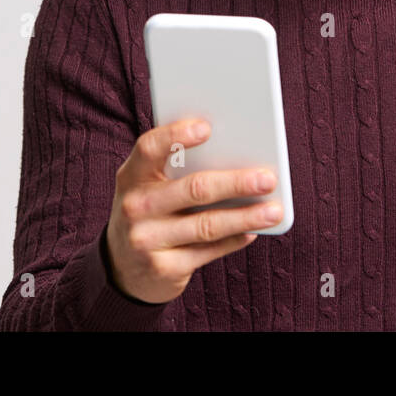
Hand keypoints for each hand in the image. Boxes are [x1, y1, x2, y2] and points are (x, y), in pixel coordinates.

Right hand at [104, 118, 279, 303]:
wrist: (122, 268)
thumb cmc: (149, 213)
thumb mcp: (149, 187)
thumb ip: (176, 170)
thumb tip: (234, 154)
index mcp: (131, 176)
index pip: (149, 148)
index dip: (176, 135)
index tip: (207, 127)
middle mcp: (135, 207)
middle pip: (193, 188)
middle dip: (236, 182)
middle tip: (267, 178)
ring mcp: (147, 240)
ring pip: (207, 224)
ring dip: (246, 216)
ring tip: (273, 210)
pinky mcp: (164, 268)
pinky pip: (209, 251)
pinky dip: (235, 239)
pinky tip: (253, 231)